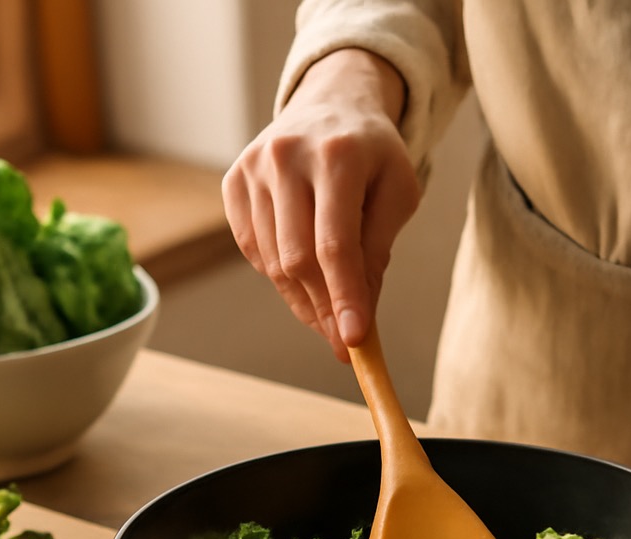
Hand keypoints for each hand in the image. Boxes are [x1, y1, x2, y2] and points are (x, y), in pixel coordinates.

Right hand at [221, 49, 418, 359]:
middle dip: (323, 310)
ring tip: (331, 313)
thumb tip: (358, 316)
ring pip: (273, 262)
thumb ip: (378, 251)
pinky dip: (280, 274)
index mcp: (337, 155)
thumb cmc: (373, 156)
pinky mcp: (233, 182)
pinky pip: (254, 250)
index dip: (344, 298)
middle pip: (297, 259)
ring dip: (303, 300)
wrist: (332, 104)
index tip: (354, 342)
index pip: (335, 244)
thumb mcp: (396, 193)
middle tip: (345, 343)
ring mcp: (253, 168)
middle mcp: (286, 157)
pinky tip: (304, 272)